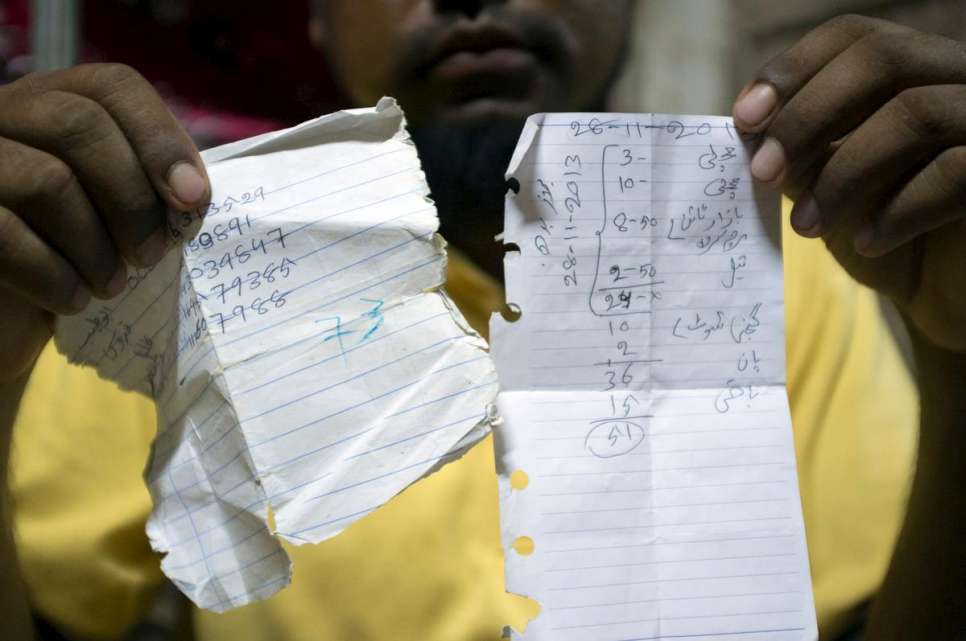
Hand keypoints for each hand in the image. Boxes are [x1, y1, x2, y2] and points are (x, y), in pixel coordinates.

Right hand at [0, 64, 209, 381]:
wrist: (8, 314)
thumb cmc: (71, 257)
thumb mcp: (113, 212)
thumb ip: (148, 185)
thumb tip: (192, 193)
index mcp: (50, 101)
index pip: (112, 86)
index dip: (161, 139)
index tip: (193, 199)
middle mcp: (1, 115)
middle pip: (79, 125)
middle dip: (132, 199)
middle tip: (151, 256)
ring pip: (47, 180)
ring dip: (96, 246)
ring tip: (111, 285)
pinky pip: (5, 234)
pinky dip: (54, 276)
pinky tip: (74, 300)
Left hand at [732, 15, 965, 352]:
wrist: (942, 298)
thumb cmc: (881, 236)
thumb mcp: (824, 187)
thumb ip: (796, 151)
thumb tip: (749, 126)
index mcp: (911, 72)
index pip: (854, 36)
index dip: (794, 68)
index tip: (744, 119)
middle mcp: (958, 80)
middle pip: (884, 58)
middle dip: (808, 116)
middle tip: (764, 172)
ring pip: (916, 113)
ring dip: (843, 173)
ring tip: (805, 226)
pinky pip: (956, 170)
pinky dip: (898, 209)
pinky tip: (867, 242)